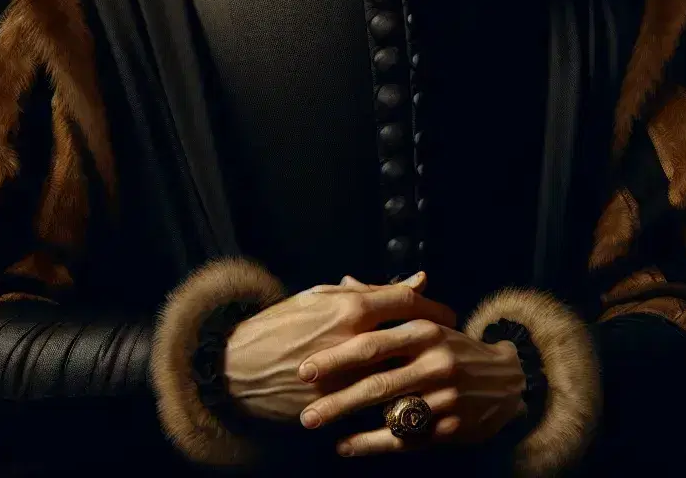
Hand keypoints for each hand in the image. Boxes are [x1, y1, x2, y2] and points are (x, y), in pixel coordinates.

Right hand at [222, 271, 455, 422]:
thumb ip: (370, 290)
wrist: (238, 369)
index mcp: (349, 308)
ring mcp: (348, 376)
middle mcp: (353, 341)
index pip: (409, 303)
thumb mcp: (319, 297)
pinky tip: (406, 399)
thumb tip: (418, 280)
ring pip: (401, 375)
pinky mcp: (339, 405)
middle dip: (436, 344)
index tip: (447, 317)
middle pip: (413, 340)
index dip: (435, 309)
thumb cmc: (278, 326)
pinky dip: (396, 401)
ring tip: (431, 374)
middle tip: (447, 346)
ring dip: (420, 375)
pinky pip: (380, 404)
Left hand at [297, 319, 528, 455]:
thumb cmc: (454, 348)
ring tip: (316, 424)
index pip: (374, 344)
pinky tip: (346, 446)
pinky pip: (404, 438)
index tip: (305, 369)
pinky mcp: (451, 426)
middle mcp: (436, 362)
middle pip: (377, 382)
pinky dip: (372, 444)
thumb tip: (345, 281)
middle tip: (304, 410)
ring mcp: (445, 396)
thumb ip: (385, 304)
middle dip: (335, 398)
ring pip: (388, 412)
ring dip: (349, 422)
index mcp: (424, 332)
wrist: (507, 381)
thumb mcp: (425, 322)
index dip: (337, 357)